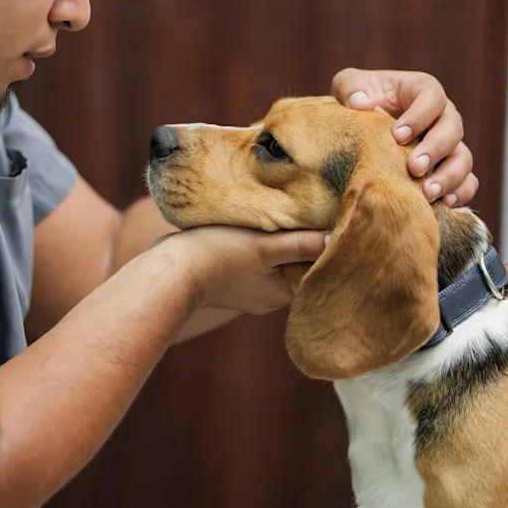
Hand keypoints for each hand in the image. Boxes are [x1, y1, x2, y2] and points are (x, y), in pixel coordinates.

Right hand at [158, 226, 327, 315]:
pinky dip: (264, 244)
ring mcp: (251, 288)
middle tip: (319, 210)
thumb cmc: (215, 255)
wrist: (167, 270)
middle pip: (300, 265)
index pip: (319, 269)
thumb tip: (339, 238)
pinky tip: (262, 224)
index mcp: (283, 292)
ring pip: (279, 260)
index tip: (337, 220)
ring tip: (292, 212)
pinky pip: (259, 260)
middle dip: (307, 241)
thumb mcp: (263, 246)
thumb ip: (301, 244)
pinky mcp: (233, 277)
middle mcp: (271, 296)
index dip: (329, 246)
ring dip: (284, 240)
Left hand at [331, 68, 476, 206]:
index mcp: (422, 90)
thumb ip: (350, 88)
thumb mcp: (349, 85)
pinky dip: (460, 193)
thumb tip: (359, 103)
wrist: (362, 128)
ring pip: (464, 158)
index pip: (432, 97)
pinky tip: (443, 204)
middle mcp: (442, 116)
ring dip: (449, 176)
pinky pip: (468, 181)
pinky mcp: (450, 168)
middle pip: (452, 128)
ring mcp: (450, 144)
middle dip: (435, 149)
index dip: (419, 116)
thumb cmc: (358, 100)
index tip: (397, 135)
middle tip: (413, 168)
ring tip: (427, 193)